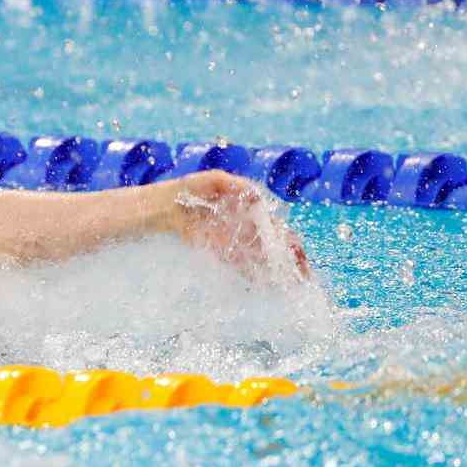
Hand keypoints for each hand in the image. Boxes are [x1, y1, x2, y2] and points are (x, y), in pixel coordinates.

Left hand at [168, 170, 309, 279]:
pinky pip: (238, 265)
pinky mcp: (218, 253)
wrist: (163, 206)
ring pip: (260, 259)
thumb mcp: (214, 180)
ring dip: (275, 273)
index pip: (277, 227)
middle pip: (273, 246)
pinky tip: (267, 285)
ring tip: (290, 286)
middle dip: (290, 261)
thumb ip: (237, 186)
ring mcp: (233, 242)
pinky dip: (252, 275)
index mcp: (250, 210)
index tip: (300, 253)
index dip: (291, 241)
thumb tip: (257, 196)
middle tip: (303, 277)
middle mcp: (245, 228)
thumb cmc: (188, 189)